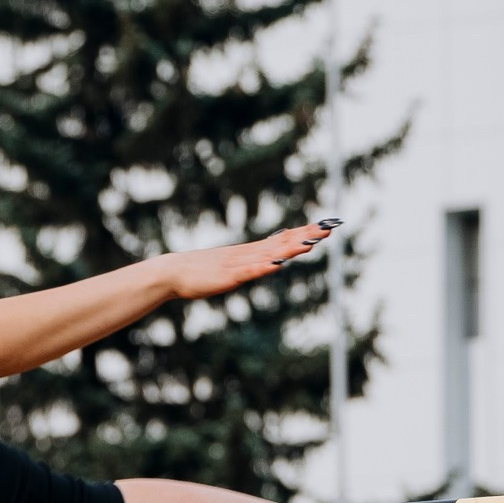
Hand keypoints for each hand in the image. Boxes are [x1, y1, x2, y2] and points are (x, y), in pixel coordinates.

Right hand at [158, 219, 336, 300]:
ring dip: (292, 247)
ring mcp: (238, 264)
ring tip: (313, 241)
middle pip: (282, 243)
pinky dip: (266, 266)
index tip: (325, 226)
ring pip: (271, 254)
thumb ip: (248, 264)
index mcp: (248, 253)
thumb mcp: (229, 267)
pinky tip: (280, 262)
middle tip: (331, 226)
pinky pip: (251, 271)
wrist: (172, 272)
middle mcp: (247, 254)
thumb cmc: (198, 272)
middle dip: (307, 235)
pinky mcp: (229, 276)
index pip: (282, 240)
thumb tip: (266, 259)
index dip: (304, 232)